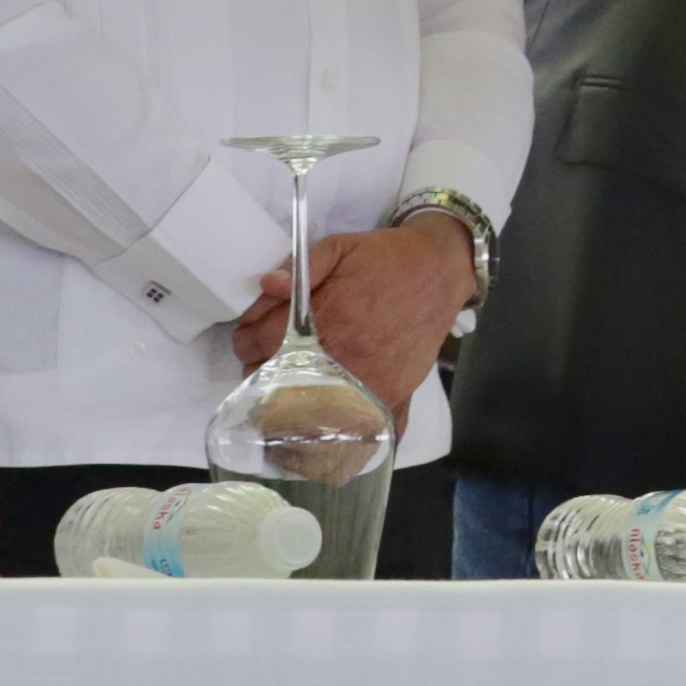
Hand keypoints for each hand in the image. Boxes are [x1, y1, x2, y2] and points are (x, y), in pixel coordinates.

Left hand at [238, 217, 475, 414]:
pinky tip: (315, 427)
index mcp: (325, 320)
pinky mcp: (387, 401)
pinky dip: (328, 437)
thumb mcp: (340, 247)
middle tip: (263, 360)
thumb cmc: (386, 260)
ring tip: (282, 390)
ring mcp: (365, 386)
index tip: (248, 337)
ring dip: (284, 405)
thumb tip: (266, 286)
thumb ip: (300, 266)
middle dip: (259, 371)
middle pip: (275, 380)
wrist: (439, 274)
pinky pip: (351, 434)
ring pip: (305, 414)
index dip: (246, 338)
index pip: (260, 342)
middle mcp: (342, 359)